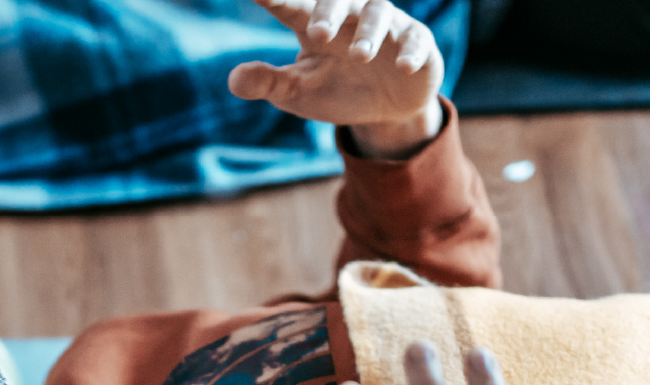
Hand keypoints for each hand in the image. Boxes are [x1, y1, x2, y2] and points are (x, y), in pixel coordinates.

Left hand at [230, 0, 444, 158]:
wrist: (385, 109)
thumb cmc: (335, 90)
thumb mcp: (297, 92)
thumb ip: (268, 83)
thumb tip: (234, 80)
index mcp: (314, 24)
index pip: (290, 6)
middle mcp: (350, 17)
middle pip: (339, 1)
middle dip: (328, 12)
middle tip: (317, 33)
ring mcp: (386, 27)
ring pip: (378, 15)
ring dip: (370, 34)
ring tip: (360, 57)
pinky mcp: (416, 43)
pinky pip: (416, 38)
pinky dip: (411, 50)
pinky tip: (402, 66)